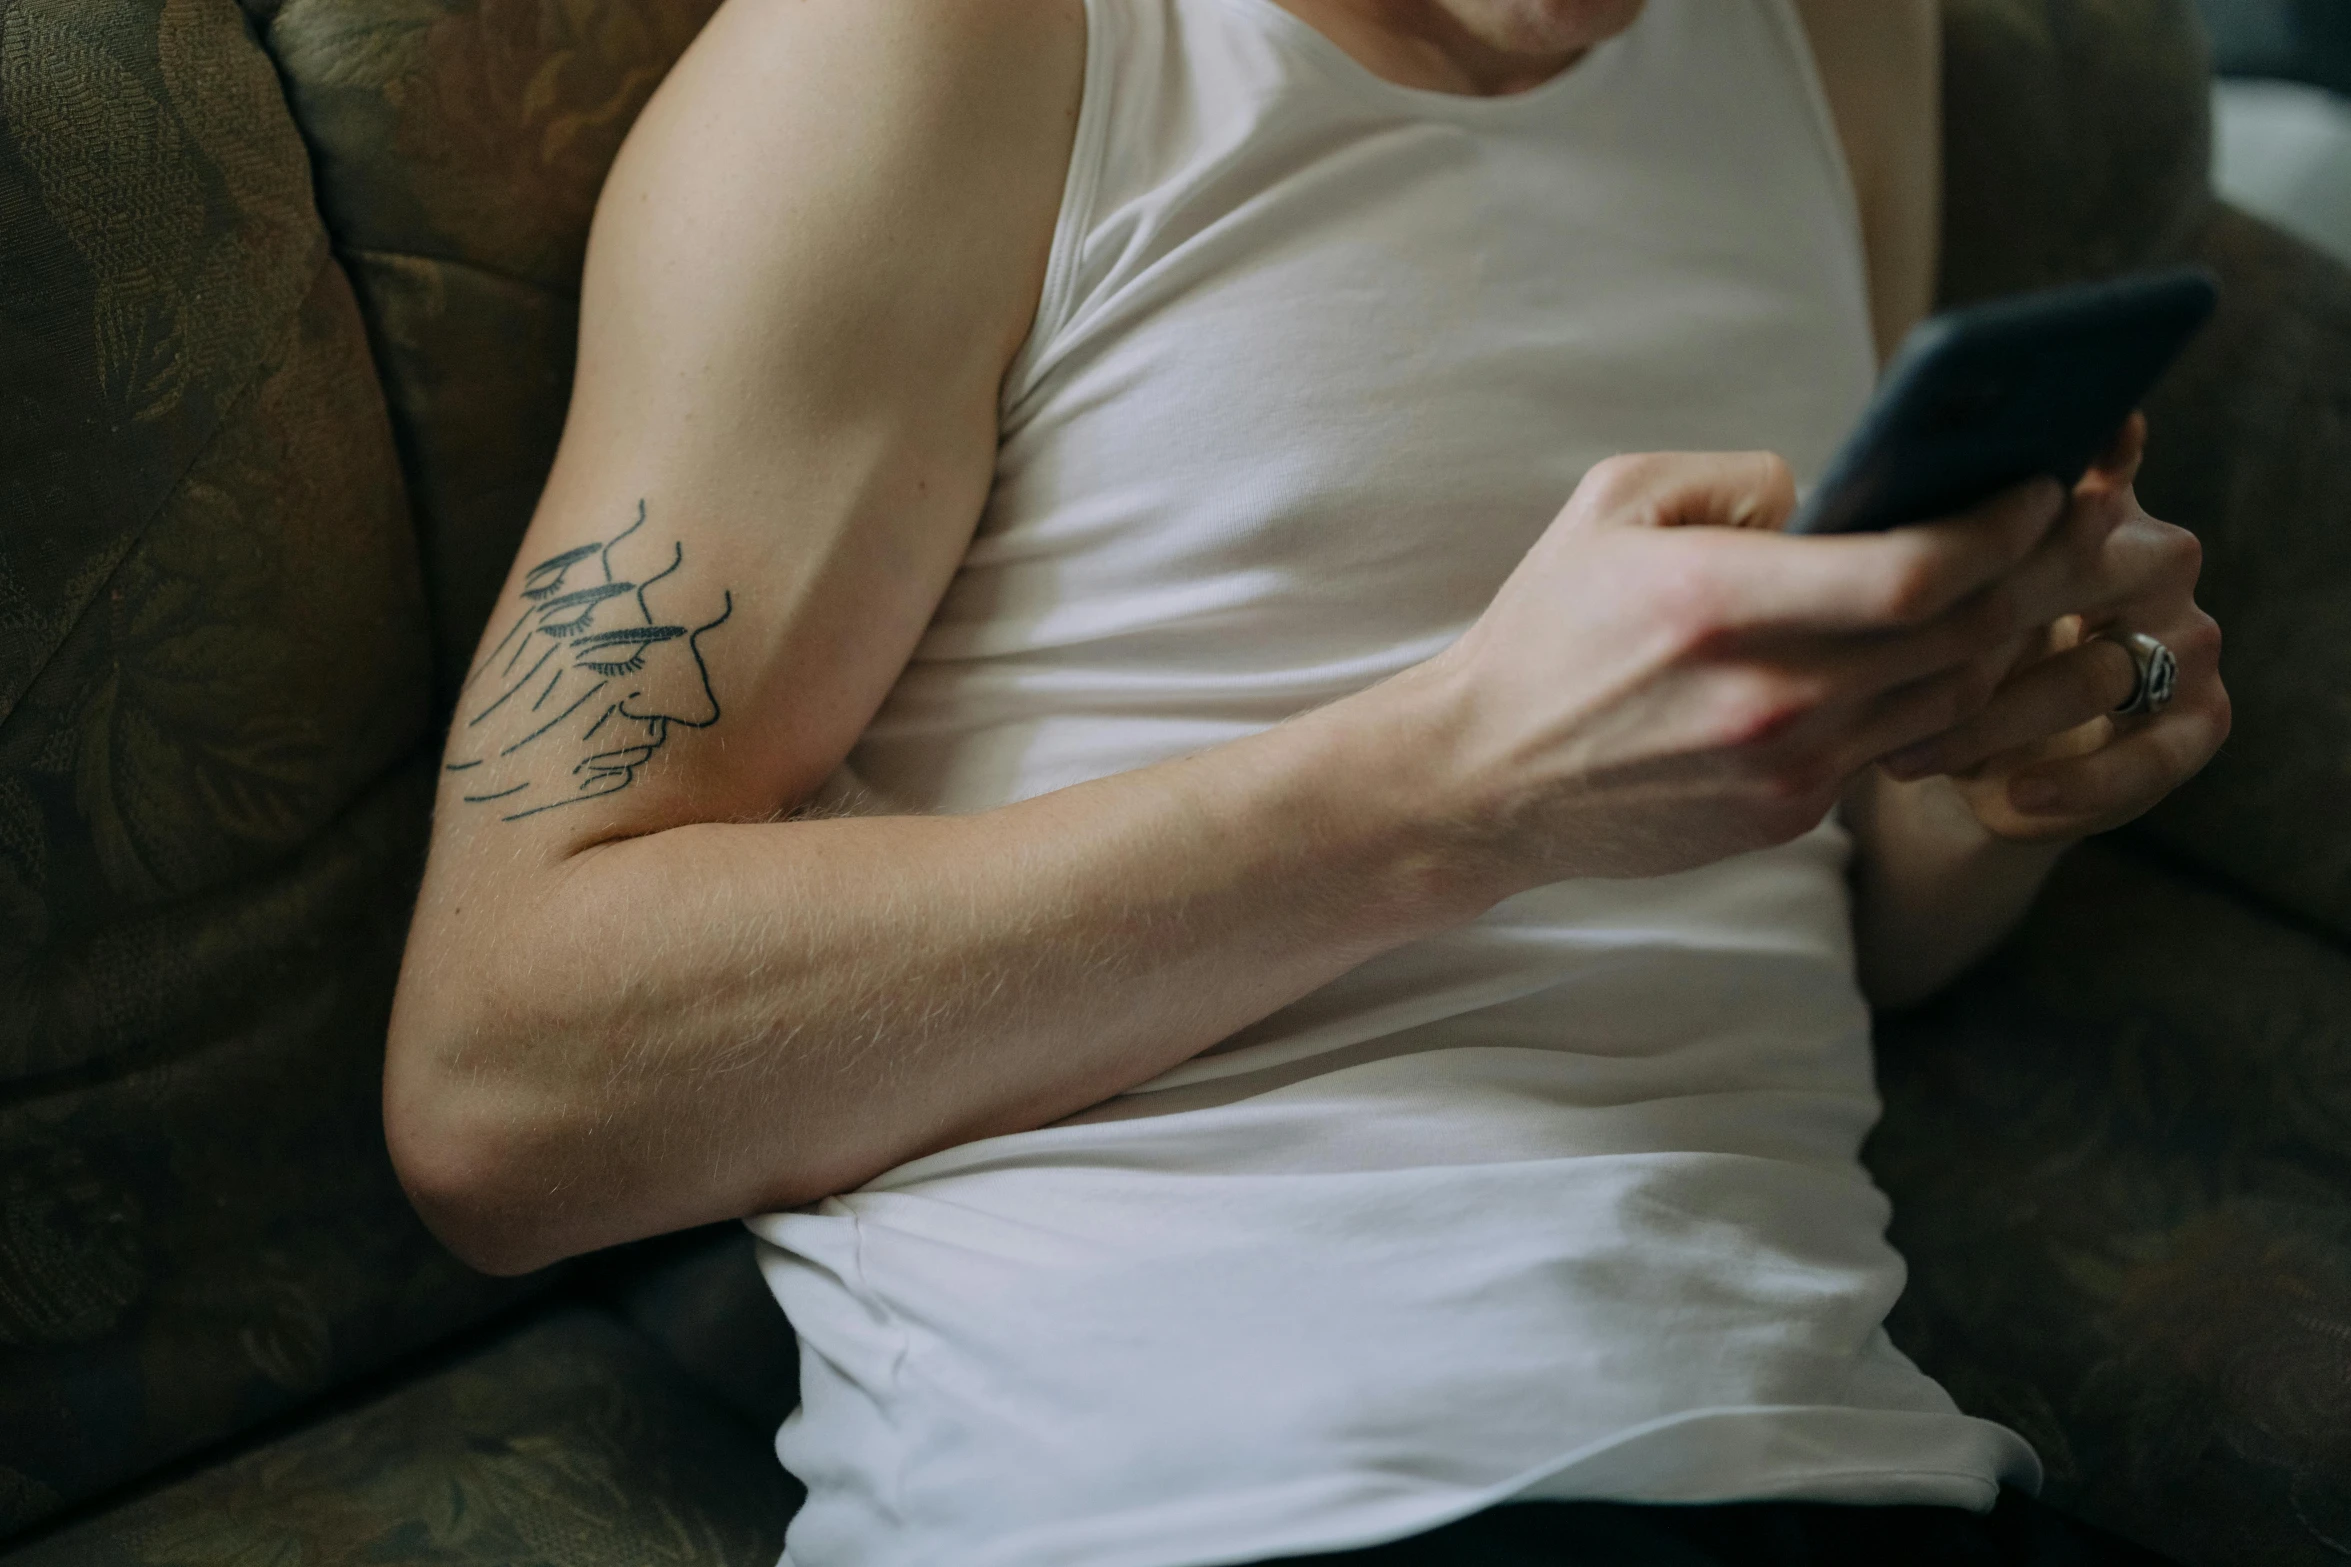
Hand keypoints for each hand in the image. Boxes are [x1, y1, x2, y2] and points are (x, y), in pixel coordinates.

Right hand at [1404, 449, 2114, 890]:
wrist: (1484, 776)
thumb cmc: (1548, 626)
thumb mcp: (1614, 502)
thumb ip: (1737, 475)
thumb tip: (1838, 488)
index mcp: (1718, 600)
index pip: (1916, 572)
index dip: (2000, 528)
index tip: (2036, 485)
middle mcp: (1765, 695)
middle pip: (1959, 637)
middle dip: (2028, 573)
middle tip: (2059, 525)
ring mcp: (1783, 768)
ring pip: (1947, 699)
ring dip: (1990, 641)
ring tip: (2003, 585)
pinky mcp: (1785, 816)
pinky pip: (1893, 748)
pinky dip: (1923, 698)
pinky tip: (1919, 655)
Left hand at [1873, 415, 2230, 842]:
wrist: (1967, 752)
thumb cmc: (1930, 646)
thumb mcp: (1909, 590)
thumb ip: (1911, 535)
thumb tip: (1818, 480)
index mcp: (2091, 499)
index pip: (2098, 462)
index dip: (2086, 461)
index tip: (2058, 475)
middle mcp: (2154, 555)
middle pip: (2078, 571)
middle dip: (1975, 624)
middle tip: (1885, 667)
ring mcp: (2187, 636)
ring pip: (2093, 672)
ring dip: (1991, 721)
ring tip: (1908, 753)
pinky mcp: (2198, 718)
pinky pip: (2148, 755)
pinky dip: (2079, 781)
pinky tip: (2017, 793)